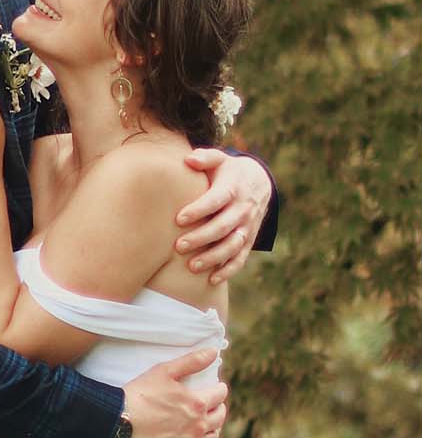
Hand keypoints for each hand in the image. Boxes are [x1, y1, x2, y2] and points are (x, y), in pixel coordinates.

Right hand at [120, 348, 226, 437]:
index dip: (219, 388)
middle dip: (218, 406)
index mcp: (196, 403)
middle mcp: (199, 425)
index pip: (219, 394)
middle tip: (212, 402)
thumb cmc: (140, 394)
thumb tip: (213, 352)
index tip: (217, 386)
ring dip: (215, 426)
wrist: (119, 423)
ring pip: (214, 436)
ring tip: (208, 420)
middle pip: (220, 416)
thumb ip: (190, 361)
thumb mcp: (163, 371)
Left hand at [175, 151, 271, 283]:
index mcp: (232, 189)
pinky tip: (212, 279)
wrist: (258, 182)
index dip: (198, 210)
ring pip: (232, 246)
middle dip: (201, 238)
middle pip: (222, 227)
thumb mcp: (219, 159)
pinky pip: (241, 258)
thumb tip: (188, 159)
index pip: (215, 201)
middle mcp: (241, 210)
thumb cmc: (227, 170)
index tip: (179, 219)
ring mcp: (247, 226)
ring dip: (213, 258)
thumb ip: (204, 157)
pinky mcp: (249, 239)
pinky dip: (229, 270)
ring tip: (192, 266)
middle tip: (179, 247)